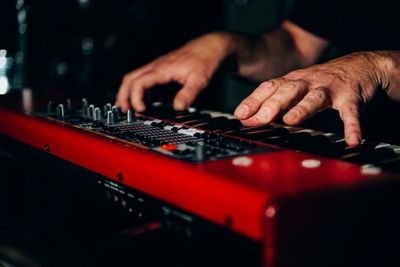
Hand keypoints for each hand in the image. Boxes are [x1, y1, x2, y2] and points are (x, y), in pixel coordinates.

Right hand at [116, 32, 232, 111]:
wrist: (210, 47)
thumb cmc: (204, 60)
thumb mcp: (199, 80)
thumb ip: (187, 94)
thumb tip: (178, 108)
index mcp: (162, 69)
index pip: (138, 83)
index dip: (135, 98)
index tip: (141, 110)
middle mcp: (156, 66)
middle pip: (129, 79)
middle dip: (123, 95)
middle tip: (123, 111)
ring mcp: (157, 66)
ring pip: (133, 77)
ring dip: (127, 92)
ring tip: (126, 107)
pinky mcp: (160, 68)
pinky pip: (142, 77)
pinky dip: (136, 88)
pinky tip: (141, 99)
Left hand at [234, 51, 389, 145]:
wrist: (361, 65)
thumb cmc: (321, 80)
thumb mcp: (296, 86)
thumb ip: (272, 101)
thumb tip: (245, 117)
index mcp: (293, 80)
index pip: (269, 87)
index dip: (254, 100)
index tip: (240, 115)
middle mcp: (309, 82)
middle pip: (289, 90)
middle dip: (274, 103)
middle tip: (261, 118)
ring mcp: (330, 88)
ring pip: (315, 97)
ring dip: (302, 108)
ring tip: (291, 121)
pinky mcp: (351, 97)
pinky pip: (351, 112)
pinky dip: (352, 126)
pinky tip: (351, 140)